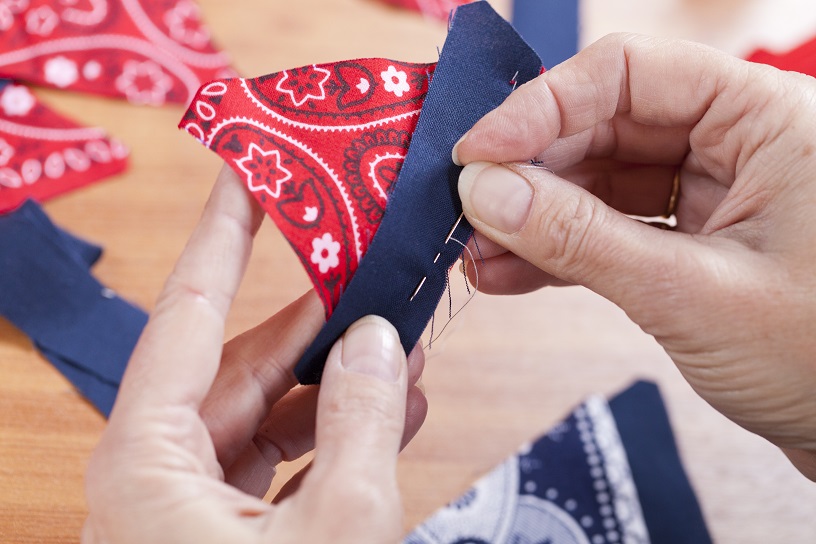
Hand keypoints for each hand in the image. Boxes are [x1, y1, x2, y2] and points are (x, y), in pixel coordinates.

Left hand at [83, 167, 427, 542]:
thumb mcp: (338, 527)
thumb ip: (361, 423)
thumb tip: (377, 343)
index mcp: (143, 464)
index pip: (187, 313)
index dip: (222, 233)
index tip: (246, 172)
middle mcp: (151, 479)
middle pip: (235, 368)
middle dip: (313, 326)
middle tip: (362, 274)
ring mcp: (183, 512)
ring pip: (261, 419)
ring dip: (334, 388)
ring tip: (400, 352)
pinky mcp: (219, 538)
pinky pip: (274, 467)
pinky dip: (329, 440)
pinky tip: (389, 414)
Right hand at [453, 34, 815, 479]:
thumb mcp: (691, 294)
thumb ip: (580, 240)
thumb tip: (484, 193)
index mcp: (765, 118)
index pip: (630, 74)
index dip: (541, 107)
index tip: (476, 155)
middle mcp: (737, 142)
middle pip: (605, 127)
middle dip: (529, 173)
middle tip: (466, 211)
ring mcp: (713, 194)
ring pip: (600, 183)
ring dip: (534, 218)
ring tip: (476, 254)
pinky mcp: (692, 244)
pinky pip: (611, 231)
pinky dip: (560, 253)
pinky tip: (508, 274)